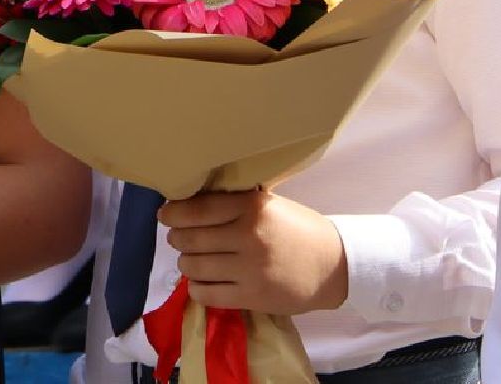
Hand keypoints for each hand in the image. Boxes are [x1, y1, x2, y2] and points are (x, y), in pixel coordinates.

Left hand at [159, 189, 347, 315]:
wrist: (335, 265)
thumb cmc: (299, 230)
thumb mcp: (269, 205)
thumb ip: (234, 204)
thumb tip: (189, 203)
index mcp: (252, 208)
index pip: (198, 209)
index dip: (174, 213)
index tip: (165, 215)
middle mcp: (248, 236)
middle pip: (191, 239)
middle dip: (177, 239)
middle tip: (178, 238)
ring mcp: (250, 269)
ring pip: (195, 267)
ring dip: (185, 263)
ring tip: (190, 260)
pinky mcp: (253, 296)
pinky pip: (208, 295)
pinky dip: (197, 289)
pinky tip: (200, 282)